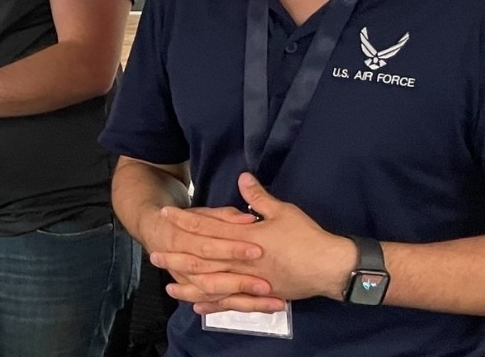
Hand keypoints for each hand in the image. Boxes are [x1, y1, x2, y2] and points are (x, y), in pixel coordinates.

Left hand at [155, 173, 356, 314]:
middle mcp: (241, 261)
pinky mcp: (259, 295)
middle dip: (177, 256)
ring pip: (212, 285)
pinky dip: (213, 304)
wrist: (331, 267)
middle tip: (154, 256)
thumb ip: (258, 197)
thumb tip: (243, 177)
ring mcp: (249, 281)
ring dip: (189, 285)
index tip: (166, 215)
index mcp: (244, 237)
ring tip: (169, 286)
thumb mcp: (282, 211)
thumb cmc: (307, 237)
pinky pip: (231, 303)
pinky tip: (198, 307)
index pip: (207, 228)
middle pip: (202, 259)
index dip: (185, 221)